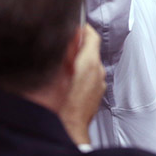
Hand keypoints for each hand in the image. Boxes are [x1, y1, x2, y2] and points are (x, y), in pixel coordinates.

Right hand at [59, 25, 105, 144]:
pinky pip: (92, 75)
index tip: (75, 27)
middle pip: (92, 49)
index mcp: (89, 63)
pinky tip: (70, 78)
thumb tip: (67, 41)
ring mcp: (100, 82)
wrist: (70, 128)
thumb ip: (63, 54)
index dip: (83, 29)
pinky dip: (83, 72)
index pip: (91, 36)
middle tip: (65, 46)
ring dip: (81, 59)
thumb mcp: (54, 75)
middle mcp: (98, 71)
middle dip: (79, 45)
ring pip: (92, 62)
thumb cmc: (60, 106)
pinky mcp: (99, 91)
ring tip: (65, 63)